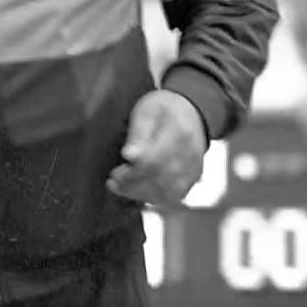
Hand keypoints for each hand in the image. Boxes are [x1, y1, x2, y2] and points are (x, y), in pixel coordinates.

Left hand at [106, 89, 206, 206]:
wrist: (192, 111)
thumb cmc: (164, 108)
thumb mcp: (146, 111)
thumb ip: (137, 134)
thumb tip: (129, 156)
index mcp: (179, 132)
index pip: (155, 160)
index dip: (134, 170)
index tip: (116, 170)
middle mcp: (190, 154)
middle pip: (160, 179)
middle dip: (132, 184)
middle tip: (113, 180)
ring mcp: (194, 169)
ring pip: (167, 193)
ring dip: (140, 193)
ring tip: (120, 186)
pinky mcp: (192, 178)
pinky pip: (173, 196)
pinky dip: (153, 197)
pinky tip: (136, 190)